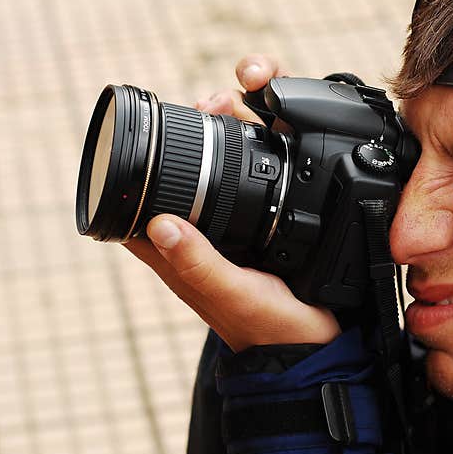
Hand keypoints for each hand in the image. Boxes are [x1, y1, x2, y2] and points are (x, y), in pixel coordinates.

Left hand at [124, 55, 339, 350]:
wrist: (313, 348)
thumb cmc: (270, 328)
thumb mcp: (235, 294)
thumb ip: (199, 264)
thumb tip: (157, 222)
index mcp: (178, 257)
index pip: (139, 205)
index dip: (141, 165)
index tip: (161, 128)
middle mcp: (195, 245)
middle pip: (174, 183)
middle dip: (185, 140)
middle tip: (210, 105)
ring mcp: (222, 241)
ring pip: (207, 185)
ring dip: (217, 147)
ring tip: (231, 110)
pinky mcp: (251, 240)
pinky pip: (238, 196)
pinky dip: (244, 167)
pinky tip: (260, 146)